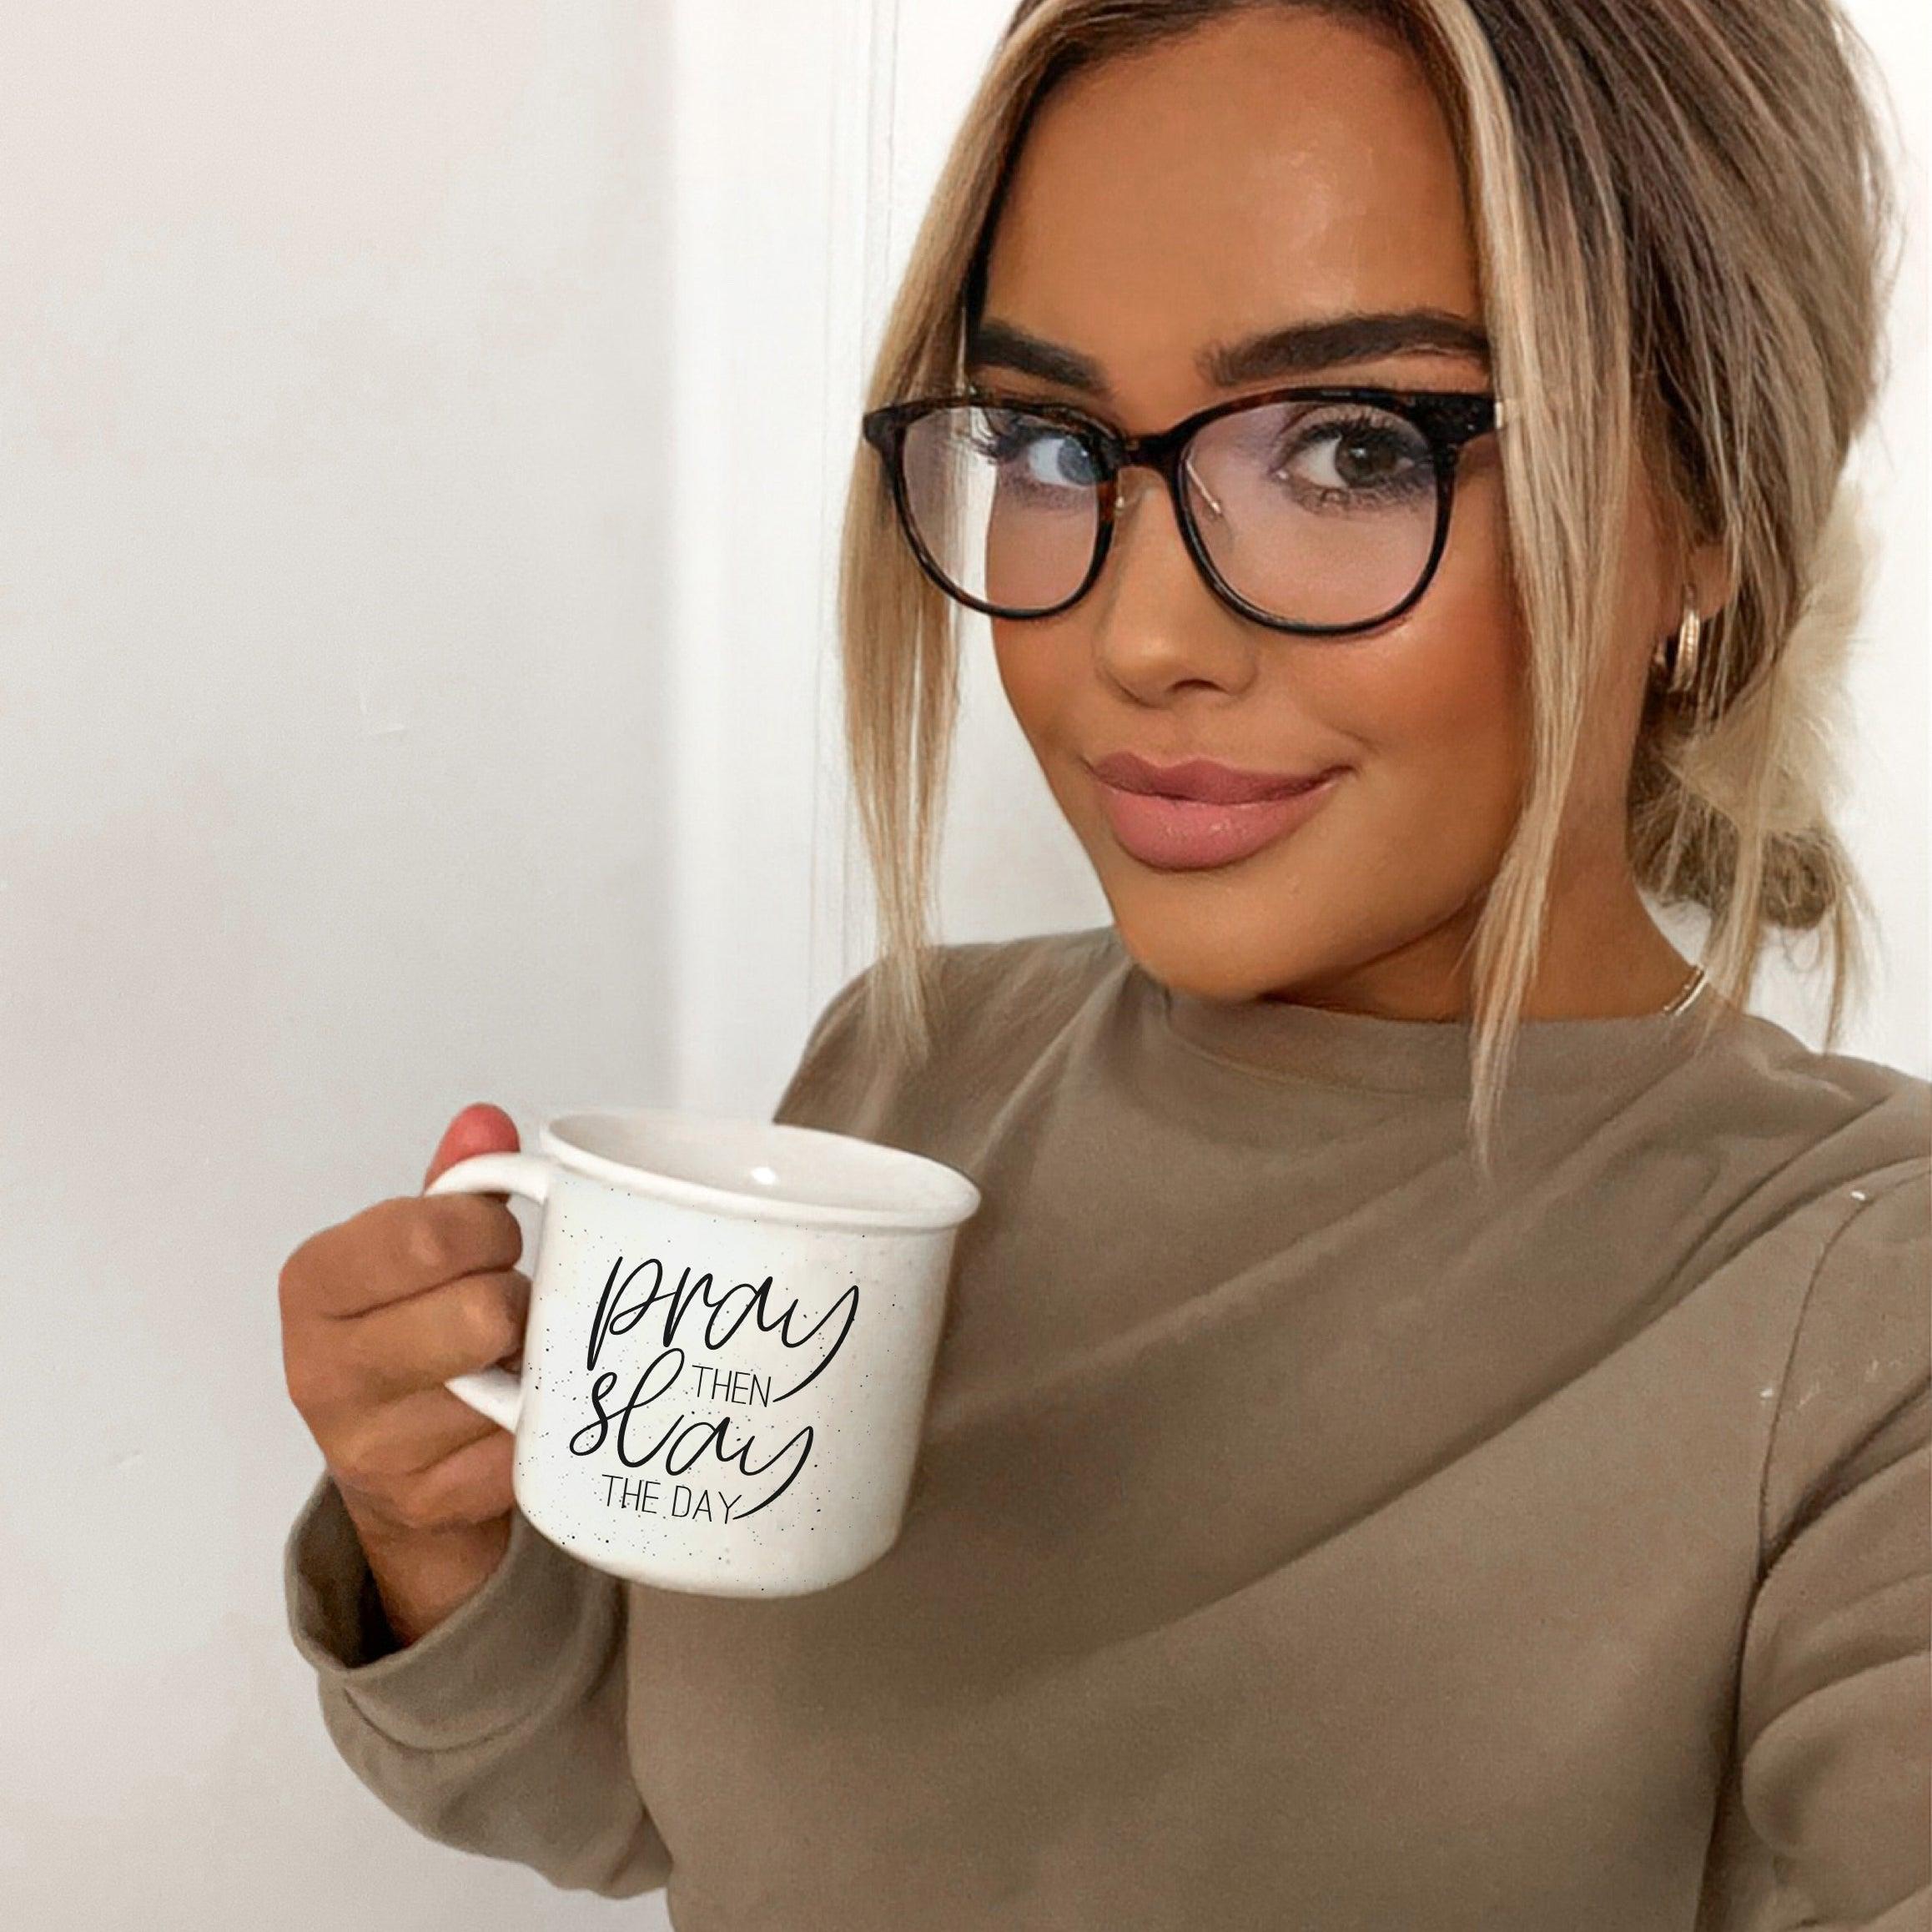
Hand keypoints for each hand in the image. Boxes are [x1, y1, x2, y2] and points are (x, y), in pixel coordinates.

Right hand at [280, 1105, 529, 1645]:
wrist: (398, 1468)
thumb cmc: (413, 1330)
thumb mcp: (417, 1249)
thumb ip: (453, 1183)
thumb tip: (485, 1122)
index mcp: (315, 1285)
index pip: (427, 1237)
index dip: (489, 1232)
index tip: (495, 1240)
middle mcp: (323, 1370)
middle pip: (483, 1314)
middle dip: (516, 1300)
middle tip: (506, 1306)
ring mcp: (371, 1448)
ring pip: (513, 1382)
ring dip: (533, 1364)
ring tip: (508, 1360)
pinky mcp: (426, 1503)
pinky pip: (527, 1449)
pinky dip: (540, 1429)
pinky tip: (514, 1415)